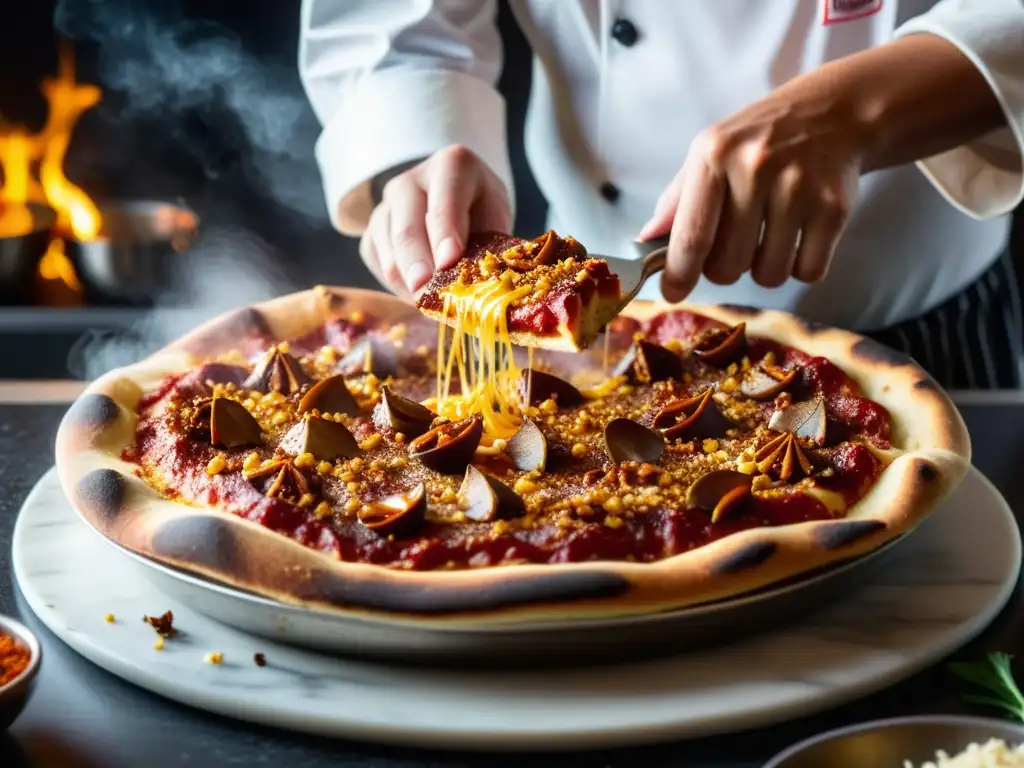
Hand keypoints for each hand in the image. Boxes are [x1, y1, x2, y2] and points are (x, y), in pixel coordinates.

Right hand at [360, 145, 511, 298]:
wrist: (458, 201)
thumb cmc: (481, 211)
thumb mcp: (496, 219)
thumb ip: (488, 243)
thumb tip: (485, 284)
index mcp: (451, 166)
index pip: (445, 201)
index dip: (445, 232)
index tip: (448, 262)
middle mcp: (410, 181)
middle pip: (406, 227)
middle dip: (416, 264)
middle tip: (426, 294)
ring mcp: (386, 206)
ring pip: (387, 249)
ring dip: (407, 282)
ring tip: (431, 303)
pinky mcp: (372, 232)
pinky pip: (378, 263)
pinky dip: (398, 285)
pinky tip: (419, 293)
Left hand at [637, 90, 861, 301]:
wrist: (834, 111)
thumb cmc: (760, 139)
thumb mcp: (710, 153)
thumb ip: (676, 201)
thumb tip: (643, 242)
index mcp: (714, 155)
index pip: (690, 236)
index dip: (679, 275)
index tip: (673, 293)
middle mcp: (756, 168)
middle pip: (727, 266)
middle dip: (725, 269)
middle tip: (734, 246)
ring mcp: (799, 188)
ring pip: (768, 275)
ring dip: (765, 268)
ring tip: (769, 236)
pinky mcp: (835, 207)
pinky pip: (807, 271)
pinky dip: (801, 265)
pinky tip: (799, 235)